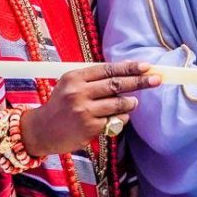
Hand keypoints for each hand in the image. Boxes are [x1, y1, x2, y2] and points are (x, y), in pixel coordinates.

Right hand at [22, 61, 160, 156]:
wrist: (40, 131)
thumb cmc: (61, 104)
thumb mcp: (71, 84)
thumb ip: (95, 77)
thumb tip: (128, 70)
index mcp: (74, 77)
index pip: (108, 69)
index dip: (129, 67)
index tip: (146, 66)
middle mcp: (78, 93)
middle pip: (116, 84)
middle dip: (140, 81)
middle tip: (156, 79)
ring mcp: (84, 111)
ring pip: (118, 103)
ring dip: (131, 102)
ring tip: (133, 101)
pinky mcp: (89, 128)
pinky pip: (115, 120)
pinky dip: (121, 118)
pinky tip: (119, 117)